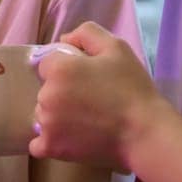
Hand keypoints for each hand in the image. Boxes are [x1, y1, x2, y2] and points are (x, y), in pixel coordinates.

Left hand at [29, 22, 166, 171]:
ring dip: (57, 116)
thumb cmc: (132, 88)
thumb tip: (64, 40)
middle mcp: (46, 96)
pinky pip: (38, 143)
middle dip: (62, 92)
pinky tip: (68, 139)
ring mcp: (46, 124)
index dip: (67, 69)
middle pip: (45, 90)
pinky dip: (49, 141)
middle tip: (90, 100)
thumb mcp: (116, 47)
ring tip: (86, 121)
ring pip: (43, 115)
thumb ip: (86, 33)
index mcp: (59, 70)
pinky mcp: (51, 148)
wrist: (144, 132)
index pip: (48, 64)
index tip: (86, 78)